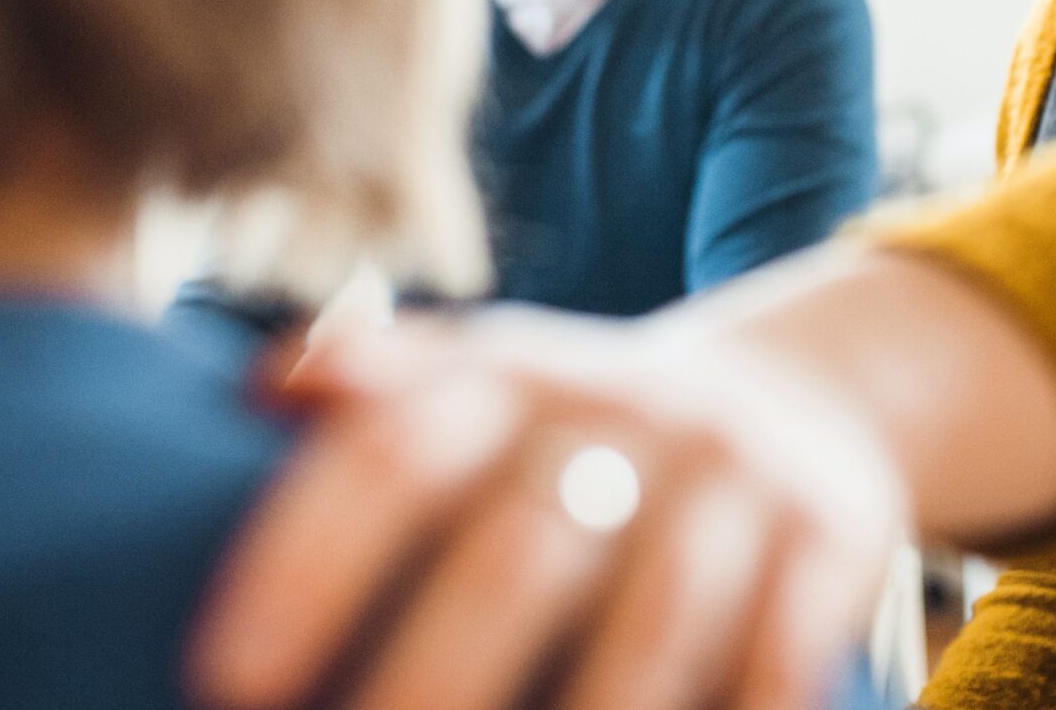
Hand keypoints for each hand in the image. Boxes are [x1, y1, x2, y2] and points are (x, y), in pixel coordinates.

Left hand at [185, 305, 907, 709]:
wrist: (793, 395)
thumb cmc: (578, 431)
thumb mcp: (484, 385)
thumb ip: (377, 391)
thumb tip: (256, 389)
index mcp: (507, 375)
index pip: (394, 454)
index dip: (306, 561)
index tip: (224, 676)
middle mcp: (620, 409)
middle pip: (517, 552)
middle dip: (428, 682)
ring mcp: (731, 473)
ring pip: (654, 618)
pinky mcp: (831, 534)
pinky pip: (783, 652)